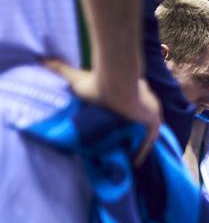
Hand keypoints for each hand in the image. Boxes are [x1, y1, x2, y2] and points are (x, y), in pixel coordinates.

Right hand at [43, 59, 160, 164]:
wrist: (115, 83)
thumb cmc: (96, 81)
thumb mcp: (75, 78)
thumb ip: (60, 69)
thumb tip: (41, 60)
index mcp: (130, 89)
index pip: (129, 107)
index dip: (122, 119)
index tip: (112, 131)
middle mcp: (143, 100)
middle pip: (137, 122)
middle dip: (130, 134)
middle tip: (119, 149)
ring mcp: (151, 111)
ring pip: (143, 132)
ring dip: (136, 145)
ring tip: (126, 159)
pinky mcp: (153, 120)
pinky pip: (149, 140)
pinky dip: (142, 151)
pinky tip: (135, 163)